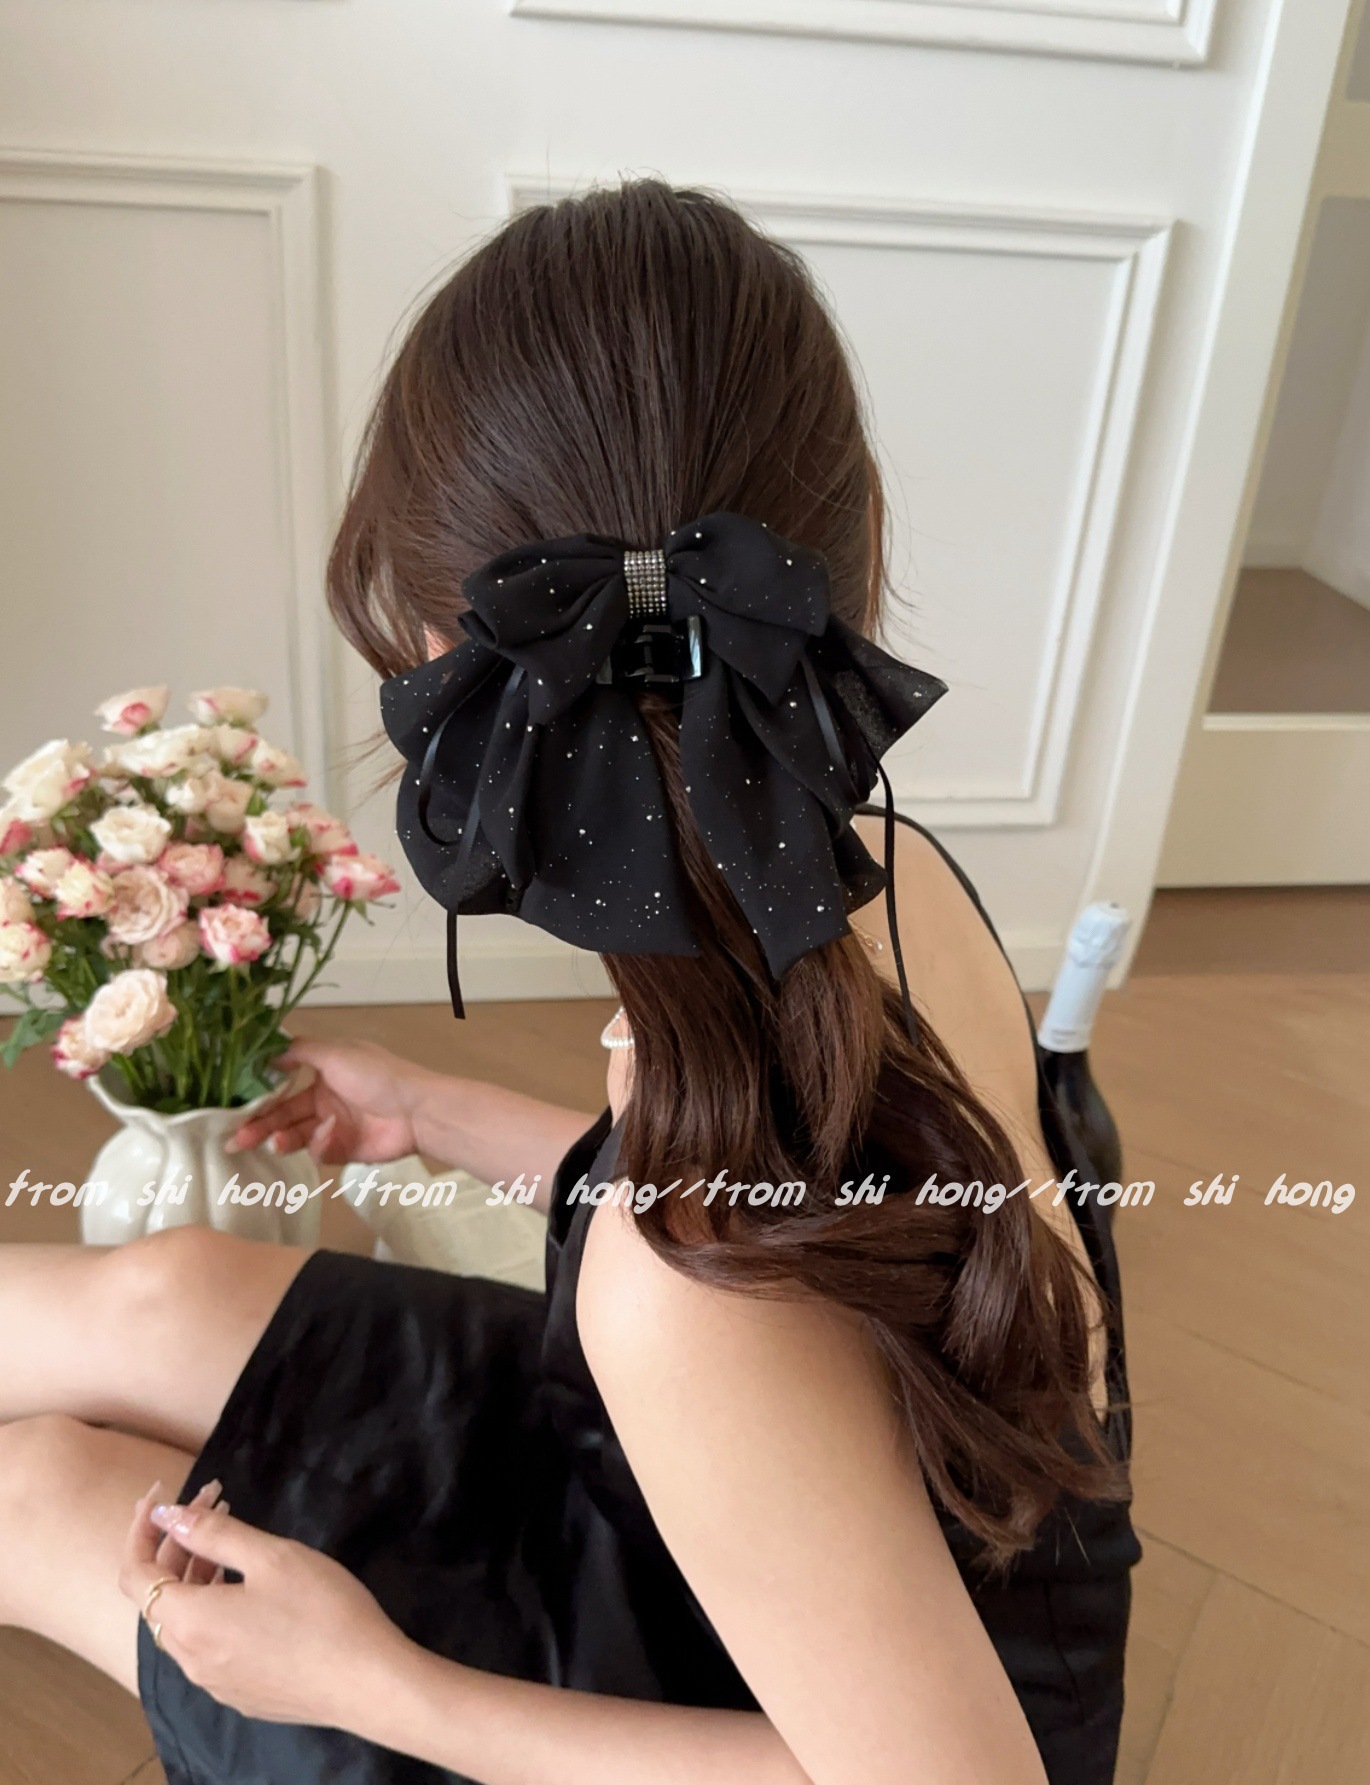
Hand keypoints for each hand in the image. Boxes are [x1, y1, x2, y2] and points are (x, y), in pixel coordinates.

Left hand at [120, 1485, 409, 1726]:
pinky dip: (212, 1605)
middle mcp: (190, 1658)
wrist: (366, 1682)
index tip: (161, 1493)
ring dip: (195, 1574)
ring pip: (184, 1621)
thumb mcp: (271, 1557)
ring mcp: (215, 1681)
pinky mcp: (241, 1692)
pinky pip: (207, 1644)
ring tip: (229, 1539)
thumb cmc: (319, 1610)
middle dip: (175, 1544)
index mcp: (189, 1622)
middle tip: (211, 1502)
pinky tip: (247, 1588)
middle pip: (158, 1598)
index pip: (135, 1575)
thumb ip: (213, 1534)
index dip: (140, 1530)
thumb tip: (166, 1515)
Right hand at [229, 1040, 432, 1164]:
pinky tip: (327, 1135)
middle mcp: (326, 1099)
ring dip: (281, 1139)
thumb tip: (270, 1051)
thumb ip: (301, 1052)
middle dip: (259, 1126)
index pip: (282, 1087)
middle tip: (235, 1139)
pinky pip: (321, 1151)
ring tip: (272, 1143)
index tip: (233, 1106)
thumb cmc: (377, 1076)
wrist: (417, 1111)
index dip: (259, 1097)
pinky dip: (320, 1145)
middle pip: (284, 1115)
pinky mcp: (345, 1150)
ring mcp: (335, 1126)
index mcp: (323, 1074)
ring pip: (297, 1136)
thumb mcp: (337, 1053)